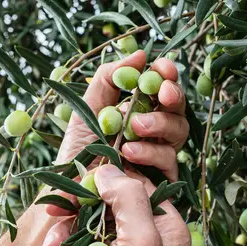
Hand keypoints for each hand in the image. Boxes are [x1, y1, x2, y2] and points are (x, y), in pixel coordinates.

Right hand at [38, 165, 190, 245]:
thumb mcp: (142, 242)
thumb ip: (129, 198)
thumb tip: (107, 169)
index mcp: (164, 227)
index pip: (136, 185)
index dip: (108, 179)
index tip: (82, 179)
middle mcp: (142, 237)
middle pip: (103, 203)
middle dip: (76, 210)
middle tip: (53, 212)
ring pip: (82, 224)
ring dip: (60, 236)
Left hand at [55, 49, 187, 172]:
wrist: (68, 190)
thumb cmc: (76, 151)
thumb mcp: (87, 109)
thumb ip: (108, 79)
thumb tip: (140, 55)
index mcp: (138, 111)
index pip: (161, 87)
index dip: (166, 75)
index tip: (164, 68)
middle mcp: (152, 132)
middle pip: (177, 108)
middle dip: (172, 96)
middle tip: (163, 93)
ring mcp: (158, 156)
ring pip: (178, 132)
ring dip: (159, 124)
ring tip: (134, 127)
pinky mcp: (160, 181)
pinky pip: (169, 161)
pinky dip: (151, 153)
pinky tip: (130, 152)